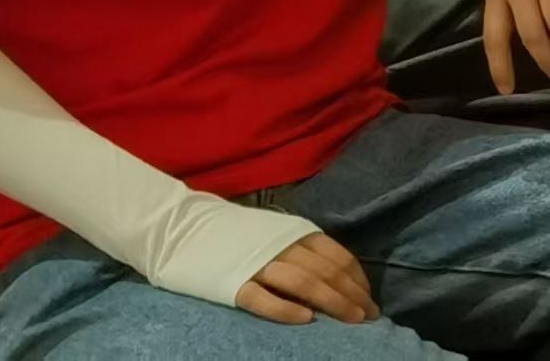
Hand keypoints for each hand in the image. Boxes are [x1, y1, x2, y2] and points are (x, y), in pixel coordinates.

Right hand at [236, 232, 375, 326]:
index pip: (339, 258)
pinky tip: (306, 319)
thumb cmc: (235, 234)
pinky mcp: (230, 283)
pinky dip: (286, 309)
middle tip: (368, 317)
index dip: (358, 281)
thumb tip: (337, 278)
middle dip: (353, 296)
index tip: (369, 300)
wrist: (180, 228)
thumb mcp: (276, 232)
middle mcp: (281, 246)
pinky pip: (262, 298)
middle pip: (327, 272)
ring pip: (304, 283)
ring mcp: (256, 264)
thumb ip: (303, 250)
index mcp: (296, 232)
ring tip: (350, 320)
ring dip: (332, 302)